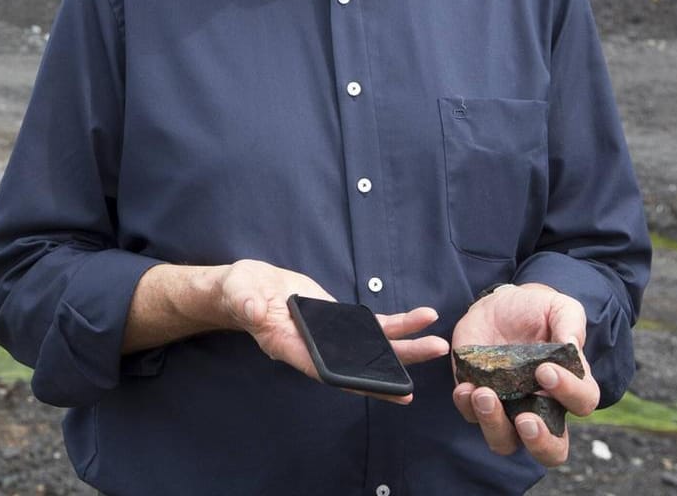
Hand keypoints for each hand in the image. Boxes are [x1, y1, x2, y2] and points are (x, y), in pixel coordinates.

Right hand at [219, 259, 448, 403]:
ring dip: (405, 346)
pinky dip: (396, 324)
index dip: (362, 381)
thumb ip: (246, 302)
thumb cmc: (240, 292)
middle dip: (398, 362)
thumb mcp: (239, 292)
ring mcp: (331, 337)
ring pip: (373, 347)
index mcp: (291, 347)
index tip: (394, 389)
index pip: (330, 369)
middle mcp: (316, 348)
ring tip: (437, 341)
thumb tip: (254, 308)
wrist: (247, 287)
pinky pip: (371, 327)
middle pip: (362, 363)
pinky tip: (421, 318)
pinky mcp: (338, 321)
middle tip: (434, 353)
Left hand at [450, 283, 598, 464]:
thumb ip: (571, 323)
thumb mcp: (559, 307)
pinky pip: (471, 415)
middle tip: (525, 419)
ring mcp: (508, 407)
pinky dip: (466, 405)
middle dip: (539, 441)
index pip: (581, 404)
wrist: (499, 304)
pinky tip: (464, 387)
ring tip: (483, 394)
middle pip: (550, 450)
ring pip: (504, 441)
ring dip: (494, 424)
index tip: (546, 370)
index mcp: (569, 387)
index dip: (569, 393)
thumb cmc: (537, 311)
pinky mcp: (477, 398)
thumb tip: (571, 345)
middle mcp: (540, 407)